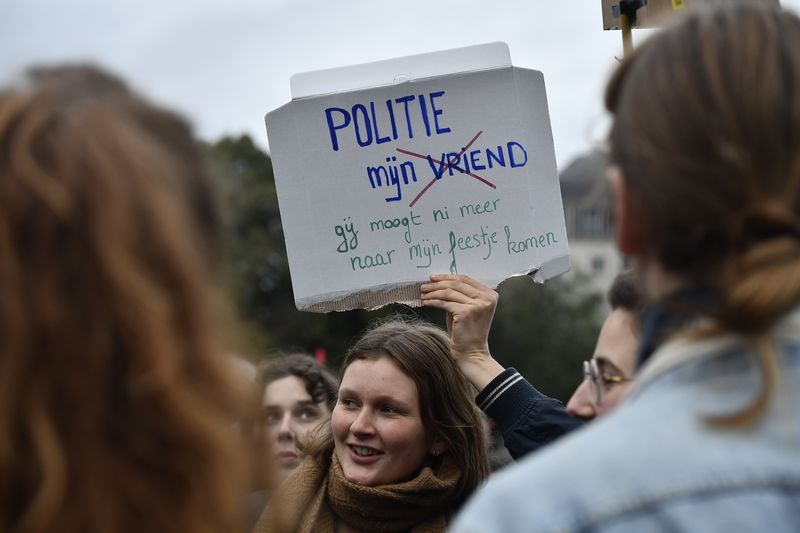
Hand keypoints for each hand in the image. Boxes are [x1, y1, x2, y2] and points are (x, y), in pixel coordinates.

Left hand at [420, 274, 503, 389]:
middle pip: (457, 283)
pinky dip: (433, 301)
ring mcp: (477, 305)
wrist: (471, 353)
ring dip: (433, 292)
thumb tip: (439, 282)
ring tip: (423, 294)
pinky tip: (426, 302)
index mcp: (490, 294)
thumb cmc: (467, 333)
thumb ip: (459, 295)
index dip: (447, 276)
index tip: (434, 278)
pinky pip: (445, 303)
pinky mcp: (466, 312)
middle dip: (438, 283)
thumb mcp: (466, 309)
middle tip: (424, 285)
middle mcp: (487, 298)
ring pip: (449, 292)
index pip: (465, 279)